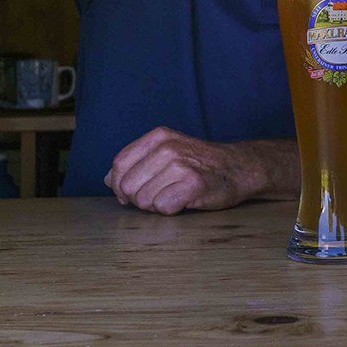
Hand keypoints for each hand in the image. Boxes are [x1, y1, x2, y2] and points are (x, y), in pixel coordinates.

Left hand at [105, 127, 264, 213]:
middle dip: (138, 198)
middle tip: (158, 195)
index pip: (119, 164)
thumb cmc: (199, 164)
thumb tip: (108, 180)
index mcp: (157, 137)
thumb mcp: (166, 152)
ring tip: (174, 195)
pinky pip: (164, 207)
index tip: (128, 194)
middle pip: (128, 186)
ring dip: (157, 205)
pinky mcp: (193, 184)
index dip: (119, 185)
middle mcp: (167, 148)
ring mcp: (181, 165)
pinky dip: (172, 210)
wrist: (238, 168)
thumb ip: (136, 162)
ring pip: (144, 200)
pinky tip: (184, 201)